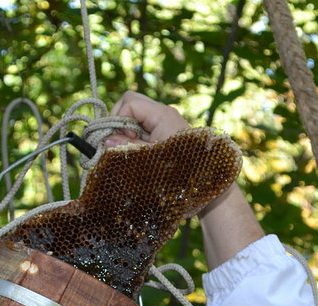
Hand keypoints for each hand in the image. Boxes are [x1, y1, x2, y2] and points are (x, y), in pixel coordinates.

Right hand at [106, 90, 263, 266]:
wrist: (212, 191)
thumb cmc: (184, 177)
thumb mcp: (150, 162)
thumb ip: (127, 149)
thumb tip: (106, 142)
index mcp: (162, 115)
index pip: (129, 102)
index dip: (116, 118)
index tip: (114, 140)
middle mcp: (164, 115)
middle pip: (130, 108)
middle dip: (118, 126)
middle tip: (117, 148)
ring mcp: (165, 126)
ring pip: (135, 122)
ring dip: (126, 137)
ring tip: (127, 157)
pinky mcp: (165, 137)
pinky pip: (143, 133)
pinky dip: (135, 143)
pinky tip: (136, 160)